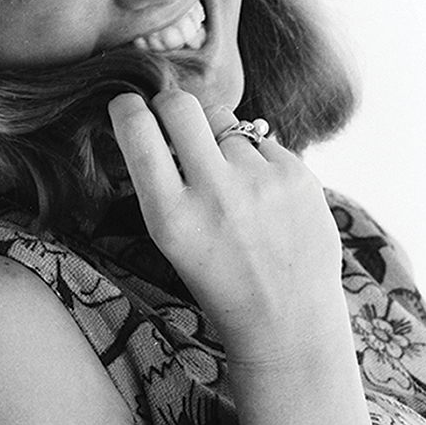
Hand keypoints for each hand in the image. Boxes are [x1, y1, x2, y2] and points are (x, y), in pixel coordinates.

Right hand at [108, 90, 345, 369]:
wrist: (288, 322)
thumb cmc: (219, 278)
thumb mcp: (171, 239)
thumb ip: (162, 181)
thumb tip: (155, 116)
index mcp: (171, 216)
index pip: (137, 130)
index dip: (127, 107)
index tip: (128, 105)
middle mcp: (215, 193)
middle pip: (180, 104)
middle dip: (170, 103)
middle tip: (174, 119)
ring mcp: (260, 180)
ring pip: (225, 120)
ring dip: (219, 139)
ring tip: (232, 183)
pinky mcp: (298, 174)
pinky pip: (263, 141)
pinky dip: (257, 159)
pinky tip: (264, 198)